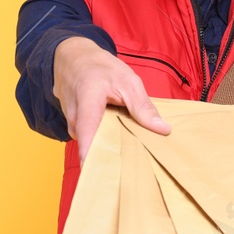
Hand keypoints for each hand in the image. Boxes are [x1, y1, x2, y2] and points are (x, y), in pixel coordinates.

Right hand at [52, 36, 169, 161]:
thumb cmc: (100, 67)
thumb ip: (143, 106)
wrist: (73, 56)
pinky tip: (116, 140)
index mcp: (88, 101)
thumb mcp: (127, 80)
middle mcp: (74, 116)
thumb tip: (163, 129)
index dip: (93, 156)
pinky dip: (102, 140)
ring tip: (129, 155)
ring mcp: (69, 122)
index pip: (87, 133)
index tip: (101, 176)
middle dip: (110, 158)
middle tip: (133, 172)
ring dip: (108, 148)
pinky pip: (88, 138)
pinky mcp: (72, 126)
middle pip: (91, 145)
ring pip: (90, 142)